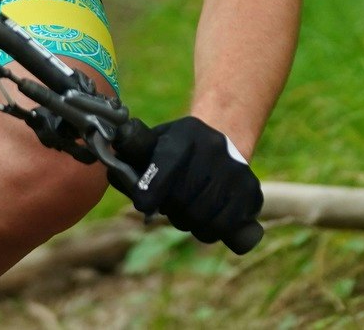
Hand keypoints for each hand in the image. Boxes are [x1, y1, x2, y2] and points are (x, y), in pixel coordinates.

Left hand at [127, 116, 262, 243]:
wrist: (226, 136)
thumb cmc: (177, 148)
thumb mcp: (154, 142)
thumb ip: (130, 159)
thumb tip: (112, 171)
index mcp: (185, 135)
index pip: (165, 168)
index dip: (150, 191)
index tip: (144, 204)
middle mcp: (213, 149)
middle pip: (182, 200)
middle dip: (171, 209)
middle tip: (171, 203)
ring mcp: (235, 170)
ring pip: (202, 217)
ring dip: (190, 221)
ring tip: (189, 208)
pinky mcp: (251, 190)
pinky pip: (224, 226)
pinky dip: (211, 229)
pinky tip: (208, 215)